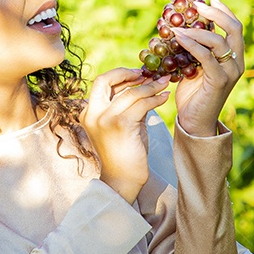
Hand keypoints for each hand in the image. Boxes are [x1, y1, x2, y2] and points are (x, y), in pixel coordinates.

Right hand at [80, 67, 170, 202]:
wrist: (123, 180)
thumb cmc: (124, 154)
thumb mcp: (123, 125)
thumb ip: (128, 106)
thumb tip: (144, 86)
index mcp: (89, 113)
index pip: (101, 83)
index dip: (119, 75)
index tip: (137, 74)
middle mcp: (92, 114)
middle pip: (105, 80)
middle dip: (127, 73)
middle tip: (148, 73)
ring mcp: (104, 119)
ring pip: (130, 92)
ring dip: (150, 86)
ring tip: (164, 83)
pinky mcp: (120, 124)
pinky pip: (141, 104)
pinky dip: (155, 98)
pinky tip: (164, 97)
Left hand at [170, 0, 245, 136]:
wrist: (194, 122)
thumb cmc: (192, 94)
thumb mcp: (194, 65)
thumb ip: (194, 48)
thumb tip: (180, 25)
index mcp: (234, 56)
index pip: (235, 26)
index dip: (223, 9)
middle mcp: (237, 62)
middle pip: (234, 28)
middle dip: (216, 12)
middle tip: (196, 4)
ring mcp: (231, 71)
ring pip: (219, 41)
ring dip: (196, 29)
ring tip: (177, 25)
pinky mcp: (220, 81)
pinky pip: (207, 56)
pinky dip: (192, 44)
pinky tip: (179, 37)